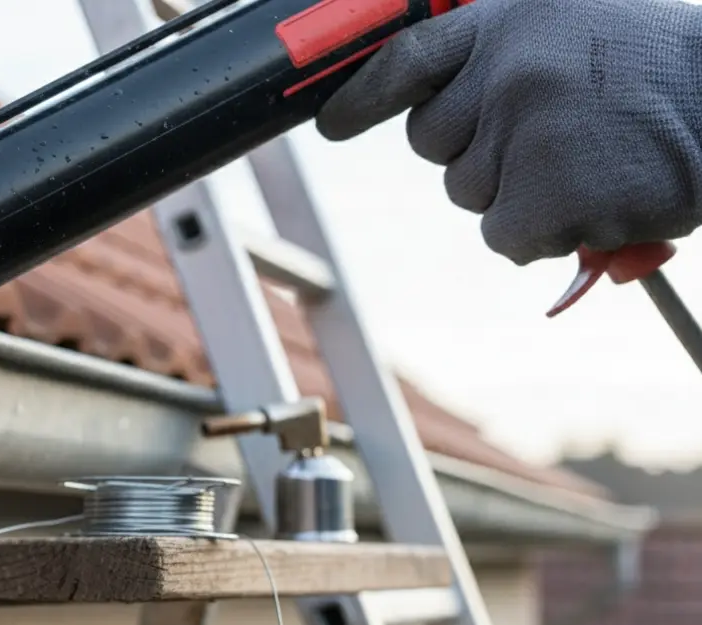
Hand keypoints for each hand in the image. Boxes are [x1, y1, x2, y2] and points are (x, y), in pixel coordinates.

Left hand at [316, 0, 701, 263]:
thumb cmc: (660, 68)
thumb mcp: (574, 27)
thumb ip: (503, 56)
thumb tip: (431, 105)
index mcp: (504, 24)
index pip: (405, 61)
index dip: (361, 97)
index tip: (330, 125)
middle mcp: (501, 75)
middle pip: (433, 142)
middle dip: (475, 151)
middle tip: (548, 137)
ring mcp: (518, 137)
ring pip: (468, 192)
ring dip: (517, 192)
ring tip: (587, 159)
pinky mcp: (540, 198)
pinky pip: (504, 235)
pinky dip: (542, 232)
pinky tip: (593, 198)